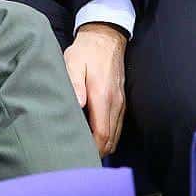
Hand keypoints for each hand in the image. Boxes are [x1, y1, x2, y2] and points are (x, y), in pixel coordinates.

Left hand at [63, 23, 127, 156]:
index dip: (92, 148)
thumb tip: (77, 105)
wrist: (105, 38)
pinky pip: (117, 125)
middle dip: (97, 152)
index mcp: (102, 96)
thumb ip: (75, 84)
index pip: (102, 134)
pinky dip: (108, 135)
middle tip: (79, 157)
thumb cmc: (85, 52)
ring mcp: (120, 103)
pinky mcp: (121, 101)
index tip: (79, 154)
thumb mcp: (73, 63)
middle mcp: (115, 103)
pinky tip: (94, 136)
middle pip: (110, 140)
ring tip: (85, 150)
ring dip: (103, 145)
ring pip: (115, 135)